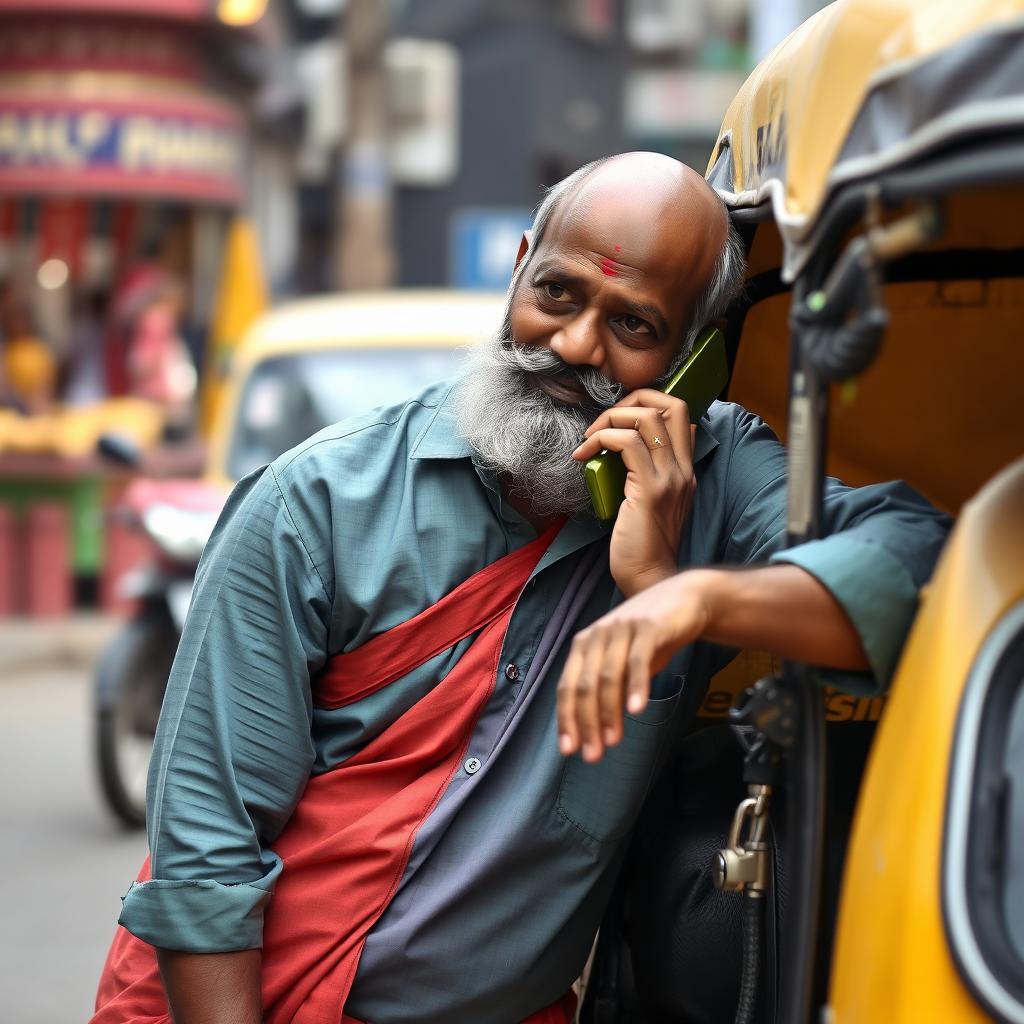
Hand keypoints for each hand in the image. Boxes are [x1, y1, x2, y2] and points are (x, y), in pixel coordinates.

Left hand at [557, 570, 714, 761]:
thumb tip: (596, 733)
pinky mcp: (648, 627)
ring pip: (608, 676)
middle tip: (593, 755)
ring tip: (613, 741)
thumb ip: (610, 692)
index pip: (567, 686)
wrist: (684, 599)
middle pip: (584, 685)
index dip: (566, 719)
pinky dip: (636, 686)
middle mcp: (597, 635)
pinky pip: (638, 660)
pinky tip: (637, 710)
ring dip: (608, 712)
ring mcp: (621, 629)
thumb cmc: (649, 637)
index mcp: (583, 645)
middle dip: (586, 723)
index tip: (569, 750)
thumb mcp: (624, 666)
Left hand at [572, 390, 696, 597]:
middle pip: (670, 403)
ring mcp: (669, 478)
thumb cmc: (640, 545)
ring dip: (609, 418)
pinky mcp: (650, 489)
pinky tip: (584, 455)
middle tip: (602, 421)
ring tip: (589, 439)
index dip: (647, 402)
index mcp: (685, 470)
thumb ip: (648, 474)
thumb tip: (637, 446)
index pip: (679, 412)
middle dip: (631, 398)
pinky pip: (626, 442)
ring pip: (646, 417)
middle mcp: (683, 469)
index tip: (617, 419)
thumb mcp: (650, 503)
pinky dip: (601, 438)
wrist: (647, 578)